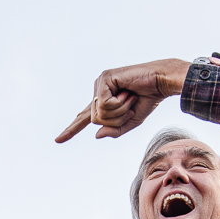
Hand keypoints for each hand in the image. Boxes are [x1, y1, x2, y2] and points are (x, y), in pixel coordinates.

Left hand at [56, 58, 191, 141]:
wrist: (161, 83)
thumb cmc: (148, 100)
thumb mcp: (131, 122)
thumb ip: (114, 131)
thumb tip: (96, 134)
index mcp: (103, 102)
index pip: (84, 118)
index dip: (71, 129)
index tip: (58, 140)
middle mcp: (98, 92)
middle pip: (95, 120)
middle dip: (117, 119)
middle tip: (131, 105)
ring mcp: (99, 83)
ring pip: (99, 114)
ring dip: (120, 111)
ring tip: (130, 97)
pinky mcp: (104, 78)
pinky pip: (104, 104)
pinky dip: (119, 103)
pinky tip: (128, 92)